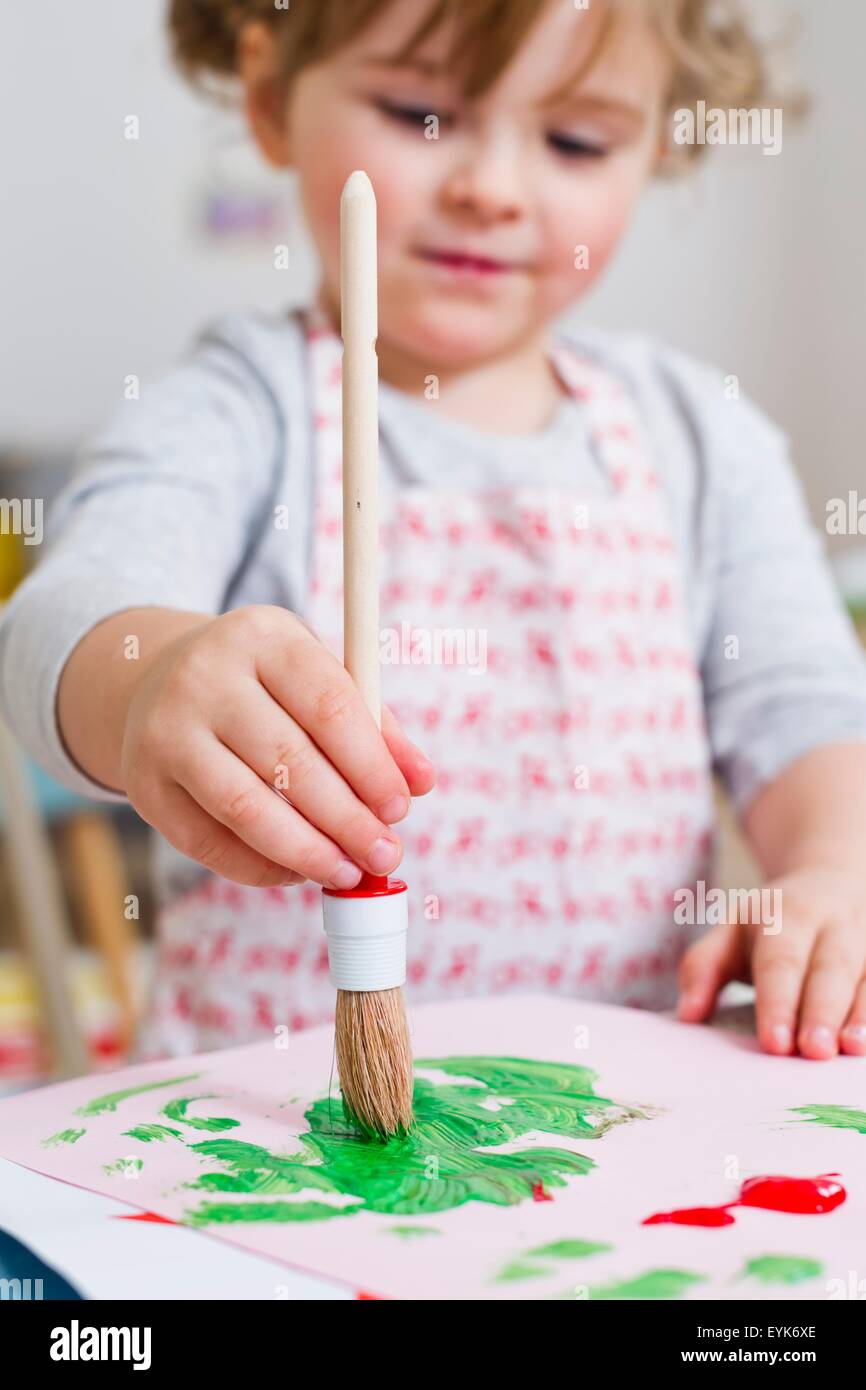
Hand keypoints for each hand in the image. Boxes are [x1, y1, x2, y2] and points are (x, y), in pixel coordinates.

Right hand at [120, 604, 434, 888]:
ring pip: (246, 809)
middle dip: (348, 820)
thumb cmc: (264, 685)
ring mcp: (166, 731)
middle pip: (290, 762)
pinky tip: (298, 871)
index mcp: (263, 636)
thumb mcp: (318, 677)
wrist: (157, 681)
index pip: (329, 705)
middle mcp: (205, 677)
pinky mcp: (143, 784)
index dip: (371, 765)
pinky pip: (209, 843)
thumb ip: (375, 726)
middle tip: (385, 855)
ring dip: (307, 852)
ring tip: (348, 873)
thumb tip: (421, 781)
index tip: (401, 807)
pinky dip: (261, 867)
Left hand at [676, 866, 865, 1057]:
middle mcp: (833, 924)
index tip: (774, 1043)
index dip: (778, 1002)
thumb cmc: (773, 923)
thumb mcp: (732, 931)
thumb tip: (687, 1014)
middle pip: (830, 968)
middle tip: (812, 1052)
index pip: (781, 961)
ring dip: (861, 1015)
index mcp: (787, 914)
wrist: (830, 880)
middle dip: (821, 1011)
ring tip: (851, 1050)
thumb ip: (704, 967)